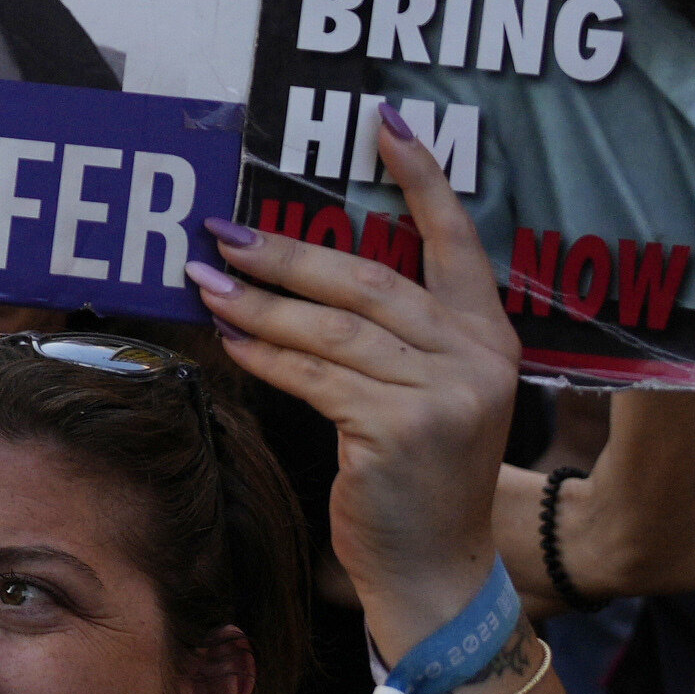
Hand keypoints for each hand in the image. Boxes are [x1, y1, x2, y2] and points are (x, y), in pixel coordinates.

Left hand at [190, 123, 514, 650]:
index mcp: (490, 337)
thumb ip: (393, 337)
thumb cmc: (416, 477)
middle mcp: (475, 357)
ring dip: (258, 302)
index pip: (458, 241)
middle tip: (221, 230)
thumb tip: (300, 275)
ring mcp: (442, 394)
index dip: (423, 179)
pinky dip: (264, 355)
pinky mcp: (398, 430)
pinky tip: (228, 339)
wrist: (435, 570)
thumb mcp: (427, 395)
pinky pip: (314, 376)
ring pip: (331, 328)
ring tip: (204, 280)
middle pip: (368, 280)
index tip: (387, 123)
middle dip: (287, 252)